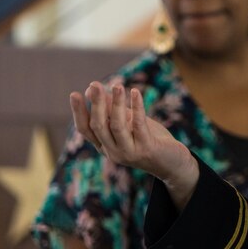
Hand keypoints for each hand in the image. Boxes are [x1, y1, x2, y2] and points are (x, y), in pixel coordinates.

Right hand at [69, 82, 198, 208]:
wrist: (172, 163)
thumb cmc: (148, 139)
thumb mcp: (128, 122)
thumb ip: (111, 108)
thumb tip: (92, 89)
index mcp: (105, 145)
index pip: (86, 129)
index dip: (79, 112)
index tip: (75, 94)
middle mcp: (113, 151)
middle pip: (98, 126)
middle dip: (96, 104)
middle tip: (95, 85)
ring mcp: (129, 152)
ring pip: (116, 126)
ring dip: (116, 104)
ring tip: (118, 86)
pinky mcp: (146, 149)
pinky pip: (139, 125)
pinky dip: (137, 107)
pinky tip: (135, 93)